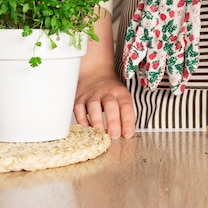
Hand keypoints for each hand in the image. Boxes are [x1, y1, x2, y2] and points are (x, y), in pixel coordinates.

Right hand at [76, 10, 135, 138]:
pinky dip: (81, 120)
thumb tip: (127, 134)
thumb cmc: (112, 89)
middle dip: (113, 121)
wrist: (95, 72)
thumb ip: (125, 113)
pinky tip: (86, 130)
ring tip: (101, 134)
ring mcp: (92, 95)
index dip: (128, 120)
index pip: (126, 106)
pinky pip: (78, 109)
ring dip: (97, 121)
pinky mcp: (79, 99)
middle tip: (115, 135)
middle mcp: (106, 92)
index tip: (128, 134)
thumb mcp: (122, 96)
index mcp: (120, 92)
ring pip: (94, 107)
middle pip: (110, 105)